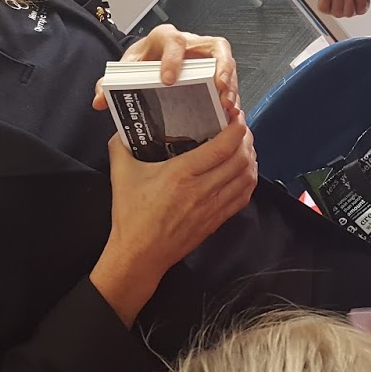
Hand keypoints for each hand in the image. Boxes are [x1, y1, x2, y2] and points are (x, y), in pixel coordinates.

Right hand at [90, 120, 258, 324]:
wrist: (139, 255)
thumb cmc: (131, 215)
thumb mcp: (121, 174)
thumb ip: (120, 145)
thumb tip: (123, 126)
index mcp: (180, 174)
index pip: (221, 148)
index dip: (236, 129)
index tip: (236, 116)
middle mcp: (201, 190)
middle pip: (240, 160)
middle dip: (246, 139)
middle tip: (240, 127)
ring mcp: (212, 207)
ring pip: (246, 178)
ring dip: (250, 158)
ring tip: (244, 146)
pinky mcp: (216, 220)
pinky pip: (243, 197)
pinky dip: (248, 180)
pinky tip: (244, 170)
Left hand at [94, 24, 239, 119]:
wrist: (151, 62)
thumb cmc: (142, 62)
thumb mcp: (125, 70)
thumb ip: (109, 83)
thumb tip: (100, 100)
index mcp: (164, 39)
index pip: (173, 41)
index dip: (173, 59)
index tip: (168, 80)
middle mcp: (191, 43)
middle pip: (214, 46)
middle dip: (219, 68)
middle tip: (218, 88)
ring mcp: (206, 55)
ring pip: (226, 61)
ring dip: (230, 83)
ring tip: (228, 105)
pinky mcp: (216, 69)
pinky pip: (230, 76)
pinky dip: (232, 92)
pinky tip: (229, 110)